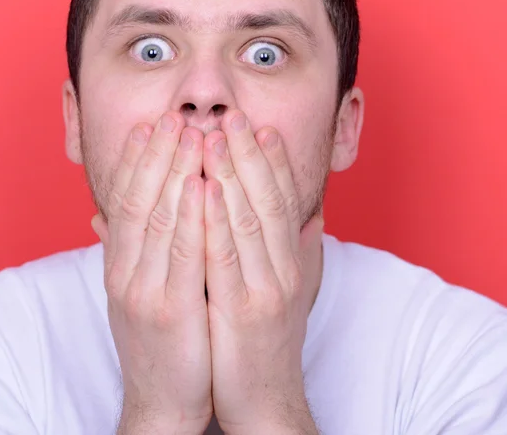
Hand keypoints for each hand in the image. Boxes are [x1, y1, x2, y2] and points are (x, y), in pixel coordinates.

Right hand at [91, 112, 211, 433]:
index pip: (124, 200)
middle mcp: (124, 272)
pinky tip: (203, 185)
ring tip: (190, 134)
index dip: (135, 160)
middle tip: (171, 116)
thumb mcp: (134, 293)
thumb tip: (105, 215)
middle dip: (156, 155)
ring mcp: (144, 291)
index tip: (149, 126)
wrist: (162, 400)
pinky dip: (192, 217)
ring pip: (159, 219)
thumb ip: (126, 251)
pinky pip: (183, 255)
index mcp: (119, 265)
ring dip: (174, 172)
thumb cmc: (159, 340)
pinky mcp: (170, 311)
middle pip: (138, 199)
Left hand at [202, 109, 322, 434]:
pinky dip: (216, 218)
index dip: (273, 160)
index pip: (282, 200)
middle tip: (233, 115)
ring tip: (214, 136)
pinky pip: (226, 256)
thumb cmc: (266, 340)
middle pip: (267, 199)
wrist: (262, 399)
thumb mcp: (290, 290)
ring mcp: (265, 288)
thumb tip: (309, 214)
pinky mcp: (243, 311)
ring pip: (248, 219)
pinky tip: (204, 187)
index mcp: (290, 261)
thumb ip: (298, 250)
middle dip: (249, 154)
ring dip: (231, 174)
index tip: (258, 126)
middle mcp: (284, 268)